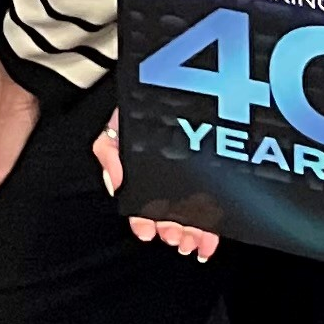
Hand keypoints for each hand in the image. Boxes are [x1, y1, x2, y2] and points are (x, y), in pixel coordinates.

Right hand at [95, 111, 222, 260]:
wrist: (181, 81)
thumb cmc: (148, 103)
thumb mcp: (118, 125)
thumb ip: (109, 152)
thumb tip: (117, 183)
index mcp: (144, 170)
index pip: (141, 201)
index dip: (143, 219)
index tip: (146, 231)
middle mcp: (168, 177)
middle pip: (168, 211)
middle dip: (169, 229)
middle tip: (172, 236)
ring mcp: (192, 180)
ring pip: (191, 216)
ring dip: (189, 235)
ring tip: (189, 242)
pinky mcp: (215, 182)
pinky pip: (214, 211)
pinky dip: (212, 232)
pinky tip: (208, 243)